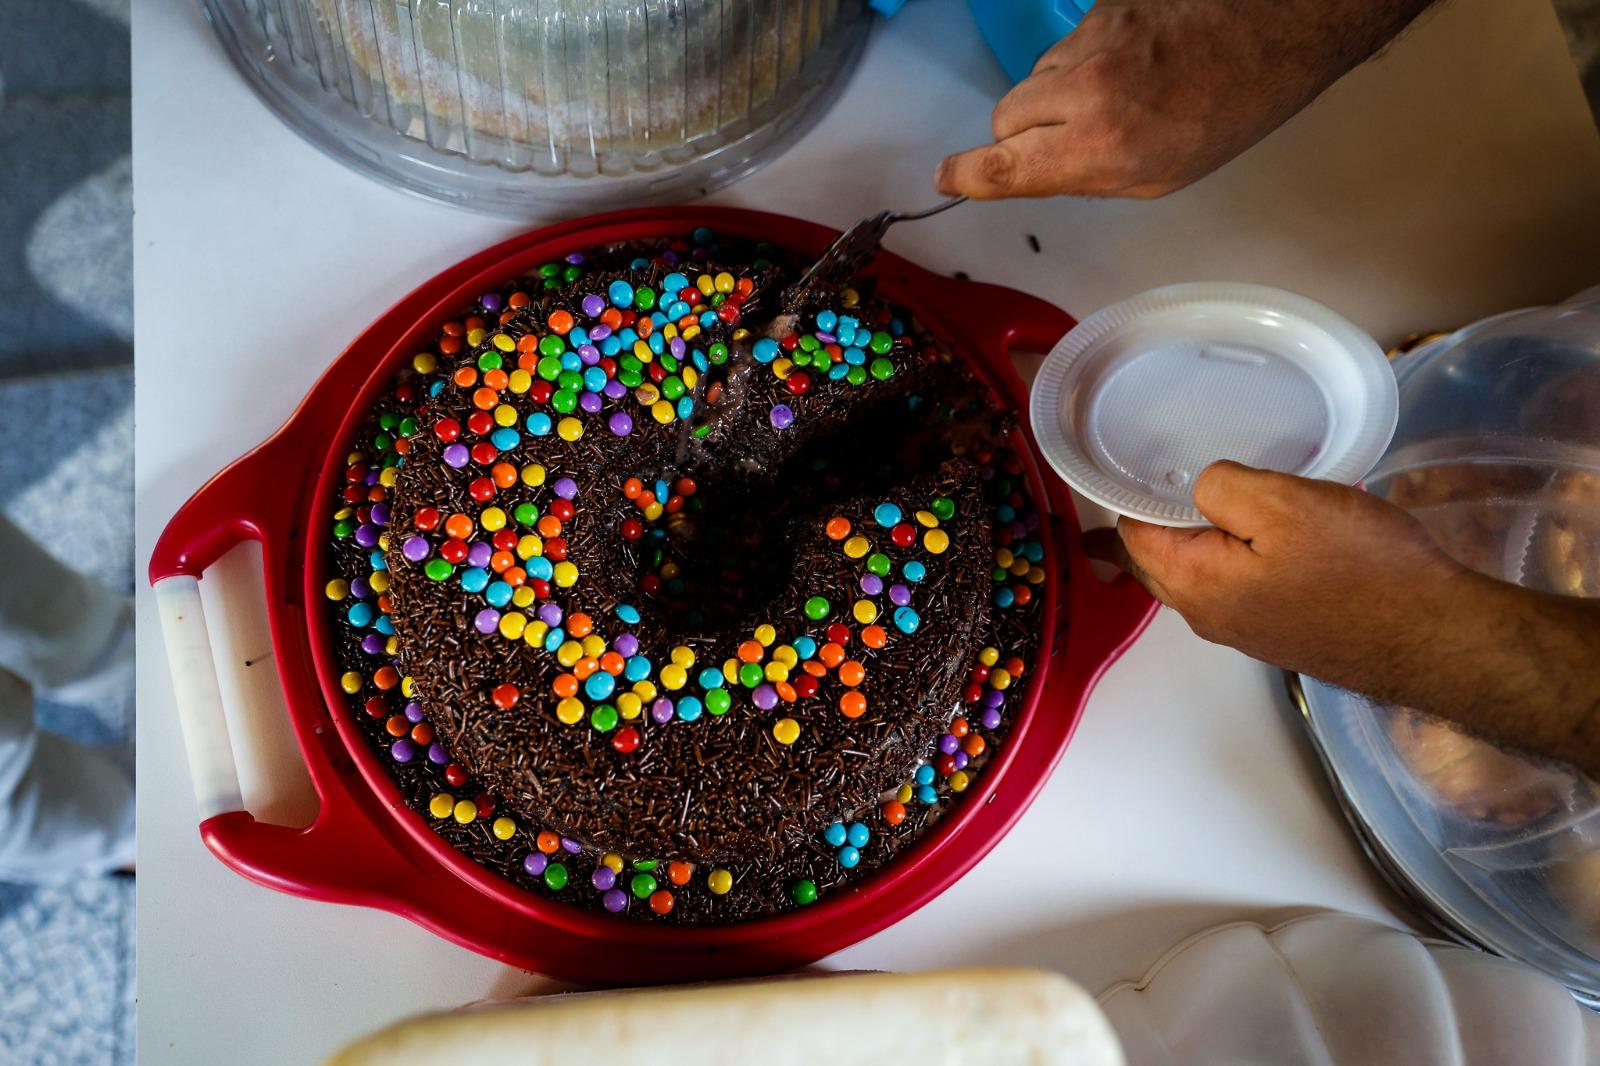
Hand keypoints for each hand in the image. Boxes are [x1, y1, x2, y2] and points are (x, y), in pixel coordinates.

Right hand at [936, 0, 1434, 199]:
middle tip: (1060, 141)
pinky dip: (1083, 61)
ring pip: (1035, 78)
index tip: (946, 178)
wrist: (1279, 26)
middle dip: (1021, 134)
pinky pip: (1067, 45)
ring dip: (1055, 95)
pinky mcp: (1103, 7)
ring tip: (1111, 97)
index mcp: (1101, 147)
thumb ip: (1090, 178)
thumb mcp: (1160, 175)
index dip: (967, 175)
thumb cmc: (1230, 111)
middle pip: (1007, 117)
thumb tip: (1041, 171)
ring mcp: (1093, 41)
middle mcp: (1087, 92)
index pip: (1004, 165)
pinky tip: (1127, 65)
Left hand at [1085, 461, 1463, 679]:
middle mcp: (1208, 616)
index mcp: (1194, 582)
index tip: (1118, 465)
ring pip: (1195, 575)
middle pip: (1154, 561)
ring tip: (1186, 502)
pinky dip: (1225, 557)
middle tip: (1131, 487)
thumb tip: (1197, 487)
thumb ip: (1222, 487)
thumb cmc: (1363, 570)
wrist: (1435, 638)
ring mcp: (1244, 630)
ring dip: (1186, 541)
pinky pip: (1232, 587)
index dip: (1123, 496)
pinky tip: (1248, 535)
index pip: (1131, 533)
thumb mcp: (1285, 503)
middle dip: (1140, 527)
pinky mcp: (1278, 632)